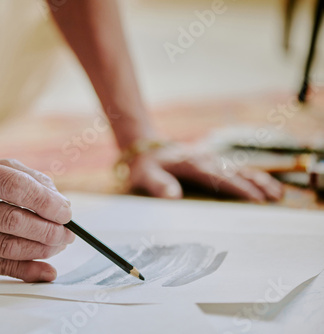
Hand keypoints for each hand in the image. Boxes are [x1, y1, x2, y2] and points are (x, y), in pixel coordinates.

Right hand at [0, 157, 74, 282]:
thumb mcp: (0, 165)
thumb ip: (32, 179)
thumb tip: (61, 204)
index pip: (13, 187)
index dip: (44, 201)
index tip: (66, 211)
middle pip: (11, 220)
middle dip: (47, 229)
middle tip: (67, 232)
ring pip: (6, 246)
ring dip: (41, 248)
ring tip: (60, 243)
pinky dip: (27, 271)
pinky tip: (47, 271)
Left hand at [128, 144, 283, 201]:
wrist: (146, 149)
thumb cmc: (146, 167)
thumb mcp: (145, 175)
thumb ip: (158, 185)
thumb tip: (173, 197)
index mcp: (192, 164)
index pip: (219, 178)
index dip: (238, 188)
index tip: (254, 199)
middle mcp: (206, 160)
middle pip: (235, 172)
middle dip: (255, 185)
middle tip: (274, 200)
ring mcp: (211, 159)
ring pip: (240, 169)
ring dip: (259, 180)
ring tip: (277, 193)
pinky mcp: (213, 162)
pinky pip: (236, 168)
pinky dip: (252, 176)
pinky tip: (265, 185)